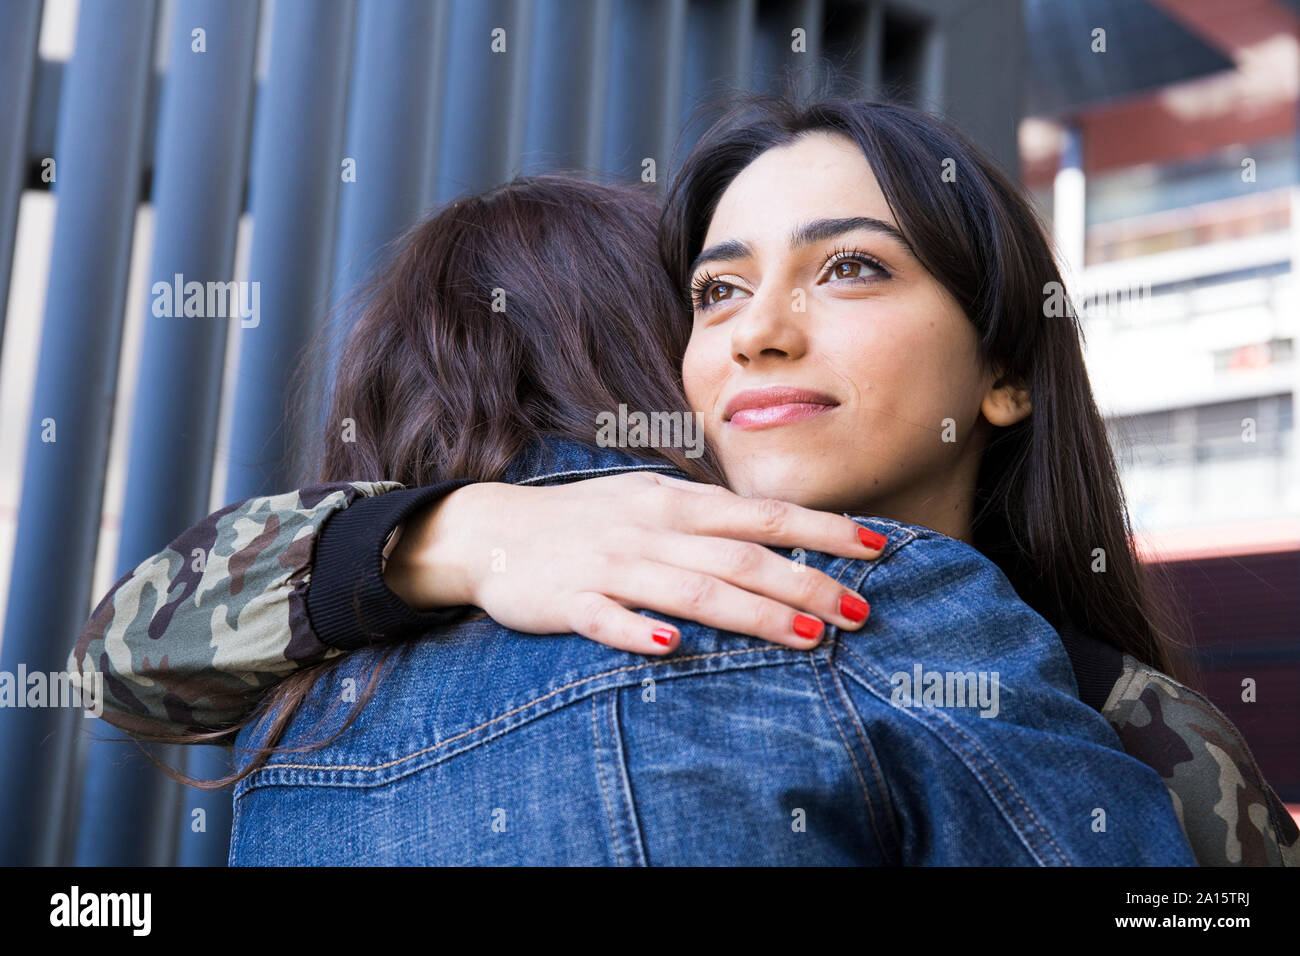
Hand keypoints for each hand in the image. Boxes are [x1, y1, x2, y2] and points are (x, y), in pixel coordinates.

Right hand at [384, 472, 886, 654]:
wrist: (491, 528)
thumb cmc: (586, 520)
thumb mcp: (650, 502)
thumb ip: (708, 518)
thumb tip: (779, 533)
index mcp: (676, 504)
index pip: (764, 515)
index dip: (823, 531)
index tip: (877, 549)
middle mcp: (652, 529)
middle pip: (742, 557)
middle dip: (807, 585)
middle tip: (860, 614)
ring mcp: (611, 564)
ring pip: (692, 589)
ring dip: (753, 614)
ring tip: (808, 638)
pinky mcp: (569, 601)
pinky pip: (608, 618)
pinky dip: (640, 631)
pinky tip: (673, 648)